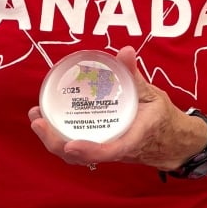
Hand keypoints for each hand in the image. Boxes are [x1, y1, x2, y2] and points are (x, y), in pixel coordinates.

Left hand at [27, 46, 197, 171]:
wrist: (170, 140)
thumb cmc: (161, 117)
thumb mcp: (153, 95)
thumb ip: (135, 76)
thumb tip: (125, 51)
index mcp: (133, 139)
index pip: (109, 151)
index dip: (88, 149)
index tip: (69, 144)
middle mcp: (115, 150)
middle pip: (82, 156)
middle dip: (55, 142)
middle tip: (37, 120)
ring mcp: (105, 152)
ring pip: (76, 155)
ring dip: (52, 140)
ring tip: (36, 118)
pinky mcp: (100, 148)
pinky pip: (77, 149)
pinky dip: (59, 138)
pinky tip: (48, 121)